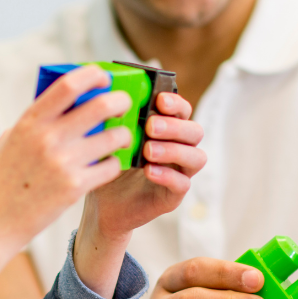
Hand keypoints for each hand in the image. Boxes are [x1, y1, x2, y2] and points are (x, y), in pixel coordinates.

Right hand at [0, 64, 136, 298]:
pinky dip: (114, 163)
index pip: (69, 84)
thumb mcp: (9, 140)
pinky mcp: (74, 188)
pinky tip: (108, 164)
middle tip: (123, 104)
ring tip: (120, 137)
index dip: (93, 75)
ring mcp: (63, 164)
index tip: (103, 77)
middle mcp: (48, 138)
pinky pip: (110, 167)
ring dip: (123, 134)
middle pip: (101, 105)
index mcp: (29, 121)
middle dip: (120, 100)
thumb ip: (36, 121)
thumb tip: (64, 103)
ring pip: (114, 137)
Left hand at [74, 92, 205, 297]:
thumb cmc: (108, 163)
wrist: (101, 203)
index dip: (176, 103)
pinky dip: (168, 176)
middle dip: (175, 126)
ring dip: (174, 150)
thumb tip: (111, 95)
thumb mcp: (109, 138)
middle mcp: (178, 148)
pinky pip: (182, 184)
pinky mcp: (173, 195)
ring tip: (148, 150)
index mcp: (166, 129)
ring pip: (196, 157)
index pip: (182, 110)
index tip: (159, 99)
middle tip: (151, 126)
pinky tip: (149, 171)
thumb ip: (117, 119)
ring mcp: (179, 172)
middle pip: (195, 131)